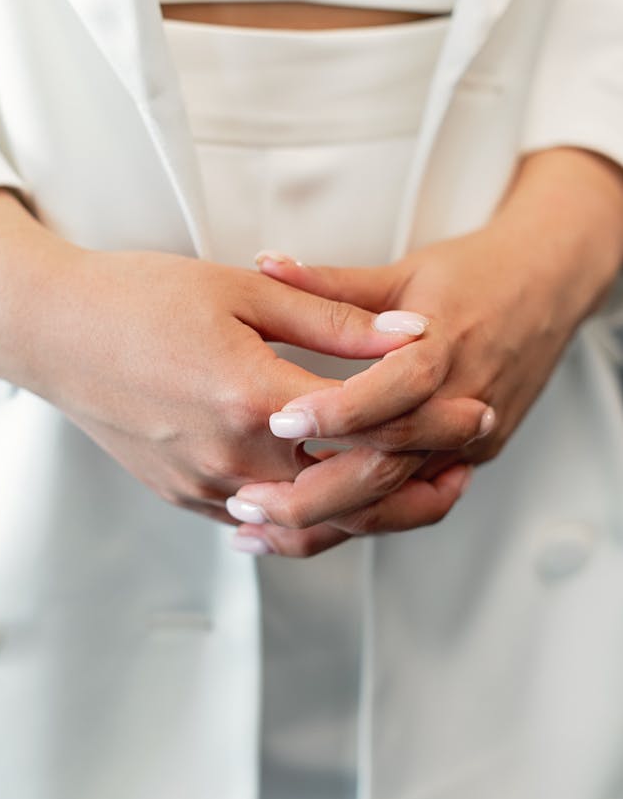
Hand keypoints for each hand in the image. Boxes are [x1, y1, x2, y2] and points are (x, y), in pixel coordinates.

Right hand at [0, 190, 487, 523]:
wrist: (50, 332)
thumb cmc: (138, 297)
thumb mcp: (241, 289)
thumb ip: (332, 320)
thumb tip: (412, 332)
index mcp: (250, 394)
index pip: (368, 422)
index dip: (431, 418)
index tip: (473, 409)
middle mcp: (230, 454)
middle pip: (348, 486)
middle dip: (413, 473)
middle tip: (460, 458)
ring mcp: (203, 484)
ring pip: (309, 519)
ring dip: (368, 506)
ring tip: (415, 486)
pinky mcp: (183, 495)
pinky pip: (262, 522)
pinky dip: (309, 517)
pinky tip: (337, 498)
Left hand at [228, 149, 622, 554]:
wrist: (549, 289)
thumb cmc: (476, 275)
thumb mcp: (401, 272)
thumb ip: (330, 283)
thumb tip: (264, 264)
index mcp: (447, 348)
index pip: (395, 390)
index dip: (337, 410)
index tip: (279, 419)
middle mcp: (462, 405)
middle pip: (390, 468)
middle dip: (314, 494)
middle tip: (248, 501)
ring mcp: (469, 443)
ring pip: (396, 503)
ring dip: (327, 525)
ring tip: (261, 533)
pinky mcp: (469, 462)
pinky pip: (411, 506)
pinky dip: (359, 524)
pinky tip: (309, 531)